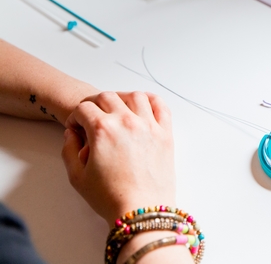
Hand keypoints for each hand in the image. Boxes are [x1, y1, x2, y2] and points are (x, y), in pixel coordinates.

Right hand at [61, 91, 175, 224]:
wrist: (141, 210)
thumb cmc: (110, 197)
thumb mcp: (77, 177)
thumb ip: (69, 149)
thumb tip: (72, 133)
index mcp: (103, 130)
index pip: (84, 108)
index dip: (75, 117)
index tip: (76, 127)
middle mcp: (127, 121)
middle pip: (107, 97)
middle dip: (95, 106)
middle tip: (93, 119)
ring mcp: (149, 125)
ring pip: (134, 96)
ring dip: (122, 99)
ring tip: (117, 111)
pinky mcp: (165, 132)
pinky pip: (160, 105)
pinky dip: (151, 100)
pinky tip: (143, 107)